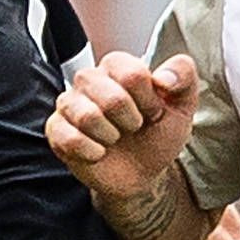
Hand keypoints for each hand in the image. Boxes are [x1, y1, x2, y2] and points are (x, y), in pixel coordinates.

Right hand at [47, 51, 200, 210]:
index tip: (153, 112)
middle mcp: (89, 79)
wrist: (142, 172)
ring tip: (115, 139)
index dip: (148, 100)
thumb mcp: (182, 106)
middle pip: (109, 96)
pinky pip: (68, 138)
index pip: (131, 73)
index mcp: (117, 66)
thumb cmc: (157, 134)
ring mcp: (69, 104)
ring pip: (86, 116)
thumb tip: (163, 78)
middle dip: (130, 120)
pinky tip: (99, 153)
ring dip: (110, 136)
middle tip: (133, 128)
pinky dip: (91, 151)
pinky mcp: (56, 130)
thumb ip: (183, 76)